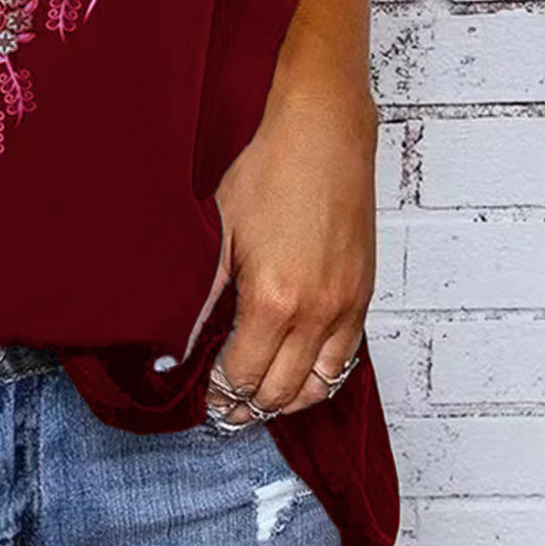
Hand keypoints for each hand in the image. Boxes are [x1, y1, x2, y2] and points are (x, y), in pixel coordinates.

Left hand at [202, 86, 377, 424]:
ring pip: (320, 386)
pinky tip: (296, 370)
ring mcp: (346, 306)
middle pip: (282, 393)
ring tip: (258, 398)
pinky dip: (320, 375)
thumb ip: (203, 295)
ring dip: (288, 400)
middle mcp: (316, 313)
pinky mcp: (364, 294)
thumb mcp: (218, 232)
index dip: (220, 394)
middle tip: (225, 409)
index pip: (243, 376)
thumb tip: (181, 339)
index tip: (204, 398)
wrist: (322, 135)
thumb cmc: (268, 171)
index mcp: (272, 301)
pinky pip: (345, 358)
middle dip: (249, 407)